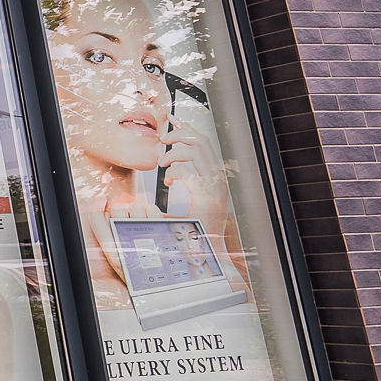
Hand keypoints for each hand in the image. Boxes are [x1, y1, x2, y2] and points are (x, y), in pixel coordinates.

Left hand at [159, 115, 231, 240]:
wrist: (206, 254)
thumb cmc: (193, 231)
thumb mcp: (185, 202)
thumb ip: (182, 186)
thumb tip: (171, 175)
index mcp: (214, 179)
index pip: (205, 145)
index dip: (187, 131)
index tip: (170, 126)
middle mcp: (218, 180)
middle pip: (203, 141)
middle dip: (181, 132)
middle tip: (162, 137)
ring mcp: (217, 186)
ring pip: (200, 149)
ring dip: (177, 149)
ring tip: (162, 161)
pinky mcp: (211, 196)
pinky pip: (195, 169)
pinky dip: (178, 168)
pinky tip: (168, 179)